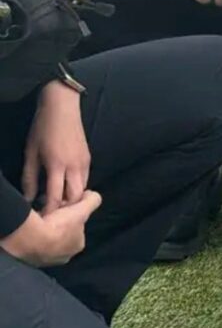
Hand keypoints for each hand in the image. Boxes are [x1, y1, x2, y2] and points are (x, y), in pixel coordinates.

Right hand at [0, 192, 101, 266]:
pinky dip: (36, 233)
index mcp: (78, 246)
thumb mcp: (82, 210)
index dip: (74, 215)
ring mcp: (45, 259)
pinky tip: (34, 226)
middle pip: (64, 233)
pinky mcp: (29, 258)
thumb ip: (92, 201)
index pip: (79, 227)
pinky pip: (35, 242)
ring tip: (42, 216)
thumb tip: (92, 195)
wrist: (30, 241)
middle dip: (60, 222)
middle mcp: (63, 256)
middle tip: (53, 211)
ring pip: (49, 238)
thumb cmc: (60, 226)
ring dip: (47, 227)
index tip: (66, 207)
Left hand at [22, 81, 89, 214]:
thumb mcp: (30, 153)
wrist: (63, 107)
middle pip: (74, 197)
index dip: (47, 211)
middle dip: (63, 208)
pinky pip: (85, 179)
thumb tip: (27, 199)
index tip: (40, 220)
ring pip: (82, 189)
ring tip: (56, 201)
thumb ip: (29, 178)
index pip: (54, 197)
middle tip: (50, 213)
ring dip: (71, 198)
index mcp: (57, 166)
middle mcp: (74, 166)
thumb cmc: (42, 129)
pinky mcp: (88, 157)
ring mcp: (84, 162)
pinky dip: (76, 187)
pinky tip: (64, 187)